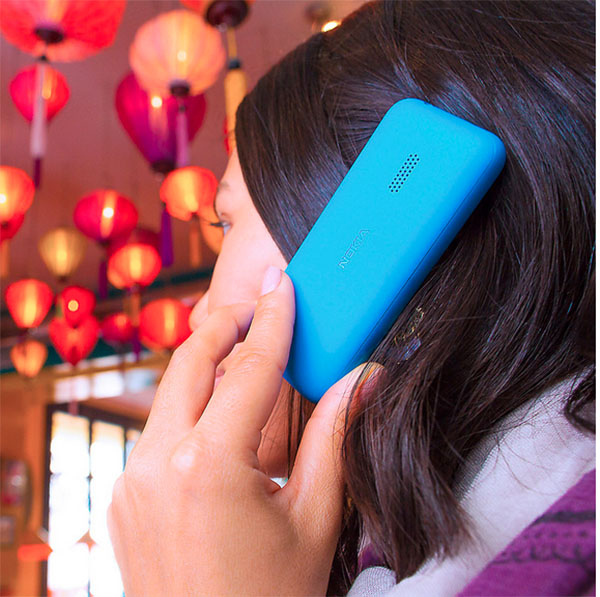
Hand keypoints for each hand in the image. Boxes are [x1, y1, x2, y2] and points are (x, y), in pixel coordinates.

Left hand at [107, 269, 363, 595]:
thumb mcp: (314, 519)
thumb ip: (336, 438)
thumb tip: (364, 381)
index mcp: (208, 465)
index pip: (249, 369)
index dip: (273, 321)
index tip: (283, 284)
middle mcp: (156, 463)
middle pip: (190, 363)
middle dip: (224, 323)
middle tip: (256, 302)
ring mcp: (132, 480)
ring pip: (169, 393)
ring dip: (205, 363)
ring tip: (244, 348)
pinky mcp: (125, 497)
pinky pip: (157, 429)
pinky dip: (190, 405)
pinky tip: (219, 409)